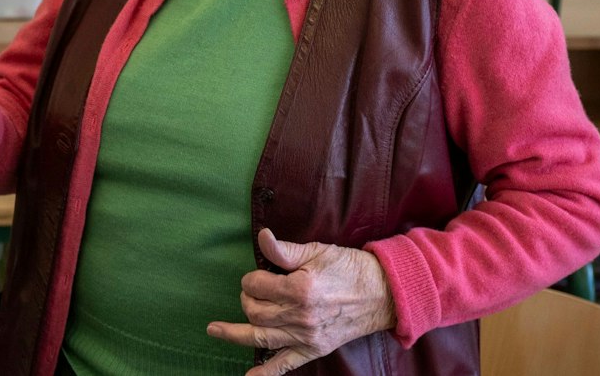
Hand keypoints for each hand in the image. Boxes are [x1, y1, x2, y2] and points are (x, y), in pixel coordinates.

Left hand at [207, 228, 396, 375]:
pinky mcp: (315, 349)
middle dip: (246, 300)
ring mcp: (307, 336)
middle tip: (250, 293)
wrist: (384, 293)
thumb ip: (285, 250)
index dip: (251, 279)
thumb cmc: (350, 268)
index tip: (256, 275)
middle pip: (256, 312)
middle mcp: (301, 316)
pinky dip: (266, 373)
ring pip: (261, 337)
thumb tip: (262, 237)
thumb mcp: (318, 251)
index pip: (257, 286)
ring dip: (235, 334)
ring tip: (215, 330)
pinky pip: (286, 365)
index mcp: (300, 289)